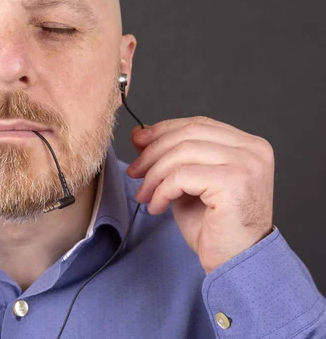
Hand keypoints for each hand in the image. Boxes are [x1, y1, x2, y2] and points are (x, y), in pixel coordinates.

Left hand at [126, 116, 273, 273]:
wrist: (237, 262)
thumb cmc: (215, 226)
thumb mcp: (187, 183)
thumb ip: (170, 156)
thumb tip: (139, 133)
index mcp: (247, 144)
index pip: (198, 124)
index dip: (163, 130)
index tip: (138, 142)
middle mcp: (252, 149)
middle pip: (188, 134)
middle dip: (153, 152)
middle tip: (134, 172)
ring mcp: (246, 164)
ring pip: (182, 153)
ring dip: (154, 175)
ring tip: (144, 195)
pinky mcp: (233, 182)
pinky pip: (182, 176)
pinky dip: (162, 191)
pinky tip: (157, 207)